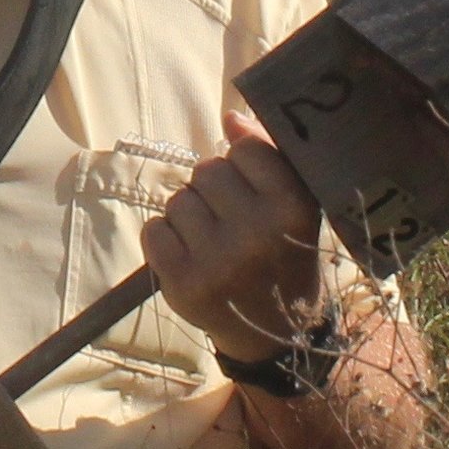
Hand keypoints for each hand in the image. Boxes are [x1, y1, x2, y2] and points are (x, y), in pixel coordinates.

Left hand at [142, 108, 325, 357]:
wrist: (277, 332)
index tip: (252, 190)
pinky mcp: (183, 283)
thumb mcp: (295, 205)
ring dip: (189, 216)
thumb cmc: (283, 253)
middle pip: (206, 171)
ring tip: (213, 242)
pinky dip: (165, 239)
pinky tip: (191, 257)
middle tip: (232, 222)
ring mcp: (218, 261)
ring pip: (178, 200)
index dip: (242, 164)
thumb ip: (270, 155)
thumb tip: (231, 116)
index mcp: (292, 209)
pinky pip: (154, 230)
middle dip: (213, 190)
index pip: (245, 149)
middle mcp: (258, 234)